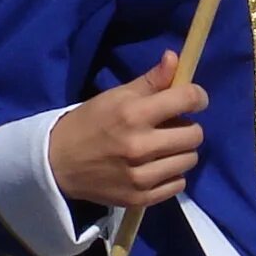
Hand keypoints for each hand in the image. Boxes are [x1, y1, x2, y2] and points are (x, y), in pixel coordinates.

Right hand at [47, 50, 205, 209]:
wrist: (57, 163)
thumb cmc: (89, 123)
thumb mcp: (116, 96)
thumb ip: (150, 80)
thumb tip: (175, 58)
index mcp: (133, 114)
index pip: (186, 100)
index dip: (197, 96)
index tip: (194, 99)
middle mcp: (140, 146)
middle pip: (195, 135)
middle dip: (188, 127)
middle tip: (173, 127)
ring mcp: (141, 176)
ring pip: (189, 160)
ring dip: (181, 152)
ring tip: (163, 148)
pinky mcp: (140, 198)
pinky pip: (178, 185)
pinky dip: (172, 175)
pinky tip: (156, 167)